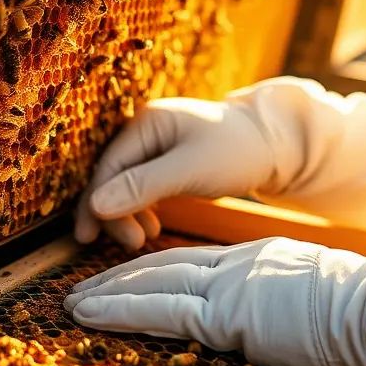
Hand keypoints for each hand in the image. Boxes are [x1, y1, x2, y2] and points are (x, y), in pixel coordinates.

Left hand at [63, 237, 363, 365]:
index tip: (127, 278)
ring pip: (154, 282)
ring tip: (74, 303)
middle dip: (121, 277)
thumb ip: (279, 298)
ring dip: (108, 292)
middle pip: (164, 265)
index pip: (192, 262)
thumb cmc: (357, 308)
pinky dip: (121, 310)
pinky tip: (92, 313)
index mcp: (255, 259)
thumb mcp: (308, 293)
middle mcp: (236, 264)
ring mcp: (229, 285)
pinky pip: (162, 310)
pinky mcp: (227, 313)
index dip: (154, 269)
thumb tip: (272, 314)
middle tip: (83, 288)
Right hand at [74, 98, 277, 248]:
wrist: (276, 144)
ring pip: (126, 185)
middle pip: (112, 176)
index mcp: (146, 122)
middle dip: (113, 212)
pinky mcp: (167, 161)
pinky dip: (142, 209)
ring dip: (127, 213)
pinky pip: (142, 187)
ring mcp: (156, 145)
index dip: (94, 203)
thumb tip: (95, 205)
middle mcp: (145, 130)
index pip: (108, 166)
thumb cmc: (237, 151)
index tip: (89, 238)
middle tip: (129, 244)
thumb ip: (143, 186)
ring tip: (140, 240)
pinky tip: (150, 228)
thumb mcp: (190, 169)